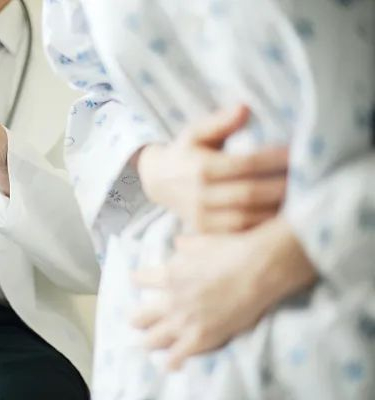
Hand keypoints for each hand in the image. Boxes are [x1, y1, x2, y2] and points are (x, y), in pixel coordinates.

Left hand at [131, 217, 316, 369]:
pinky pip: (176, 357)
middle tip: (137, 321)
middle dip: (137, 319)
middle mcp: (170, 301)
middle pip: (138, 317)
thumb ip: (185, 246)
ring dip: (149, 341)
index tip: (138, 281)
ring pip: (152, 340)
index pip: (139, 280)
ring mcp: (183, 322)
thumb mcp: (202, 242)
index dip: (138, 280)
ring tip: (149, 343)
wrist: (257, 270)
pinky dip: (171, 362)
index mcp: (168, 275)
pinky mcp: (200, 338)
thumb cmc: (231, 250)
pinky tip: (170, 365)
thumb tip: (178, 243)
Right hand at [137, 106, 288, 232]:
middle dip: (282, 187)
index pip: (246, 165)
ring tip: (301, 200)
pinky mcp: (207, 232)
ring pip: (247, 218)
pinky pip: (240, 233)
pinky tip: (281, 218)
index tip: (298, 154)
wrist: (158, 181)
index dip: (275, 161)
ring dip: (277, 211)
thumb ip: (220, 120)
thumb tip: (245, 107)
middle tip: (309, 180)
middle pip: (250, 194)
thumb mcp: (196, 131)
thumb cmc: (185, 152)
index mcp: (201, 168)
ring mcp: (203, 217)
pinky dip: (263, 228)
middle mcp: (201, 195)